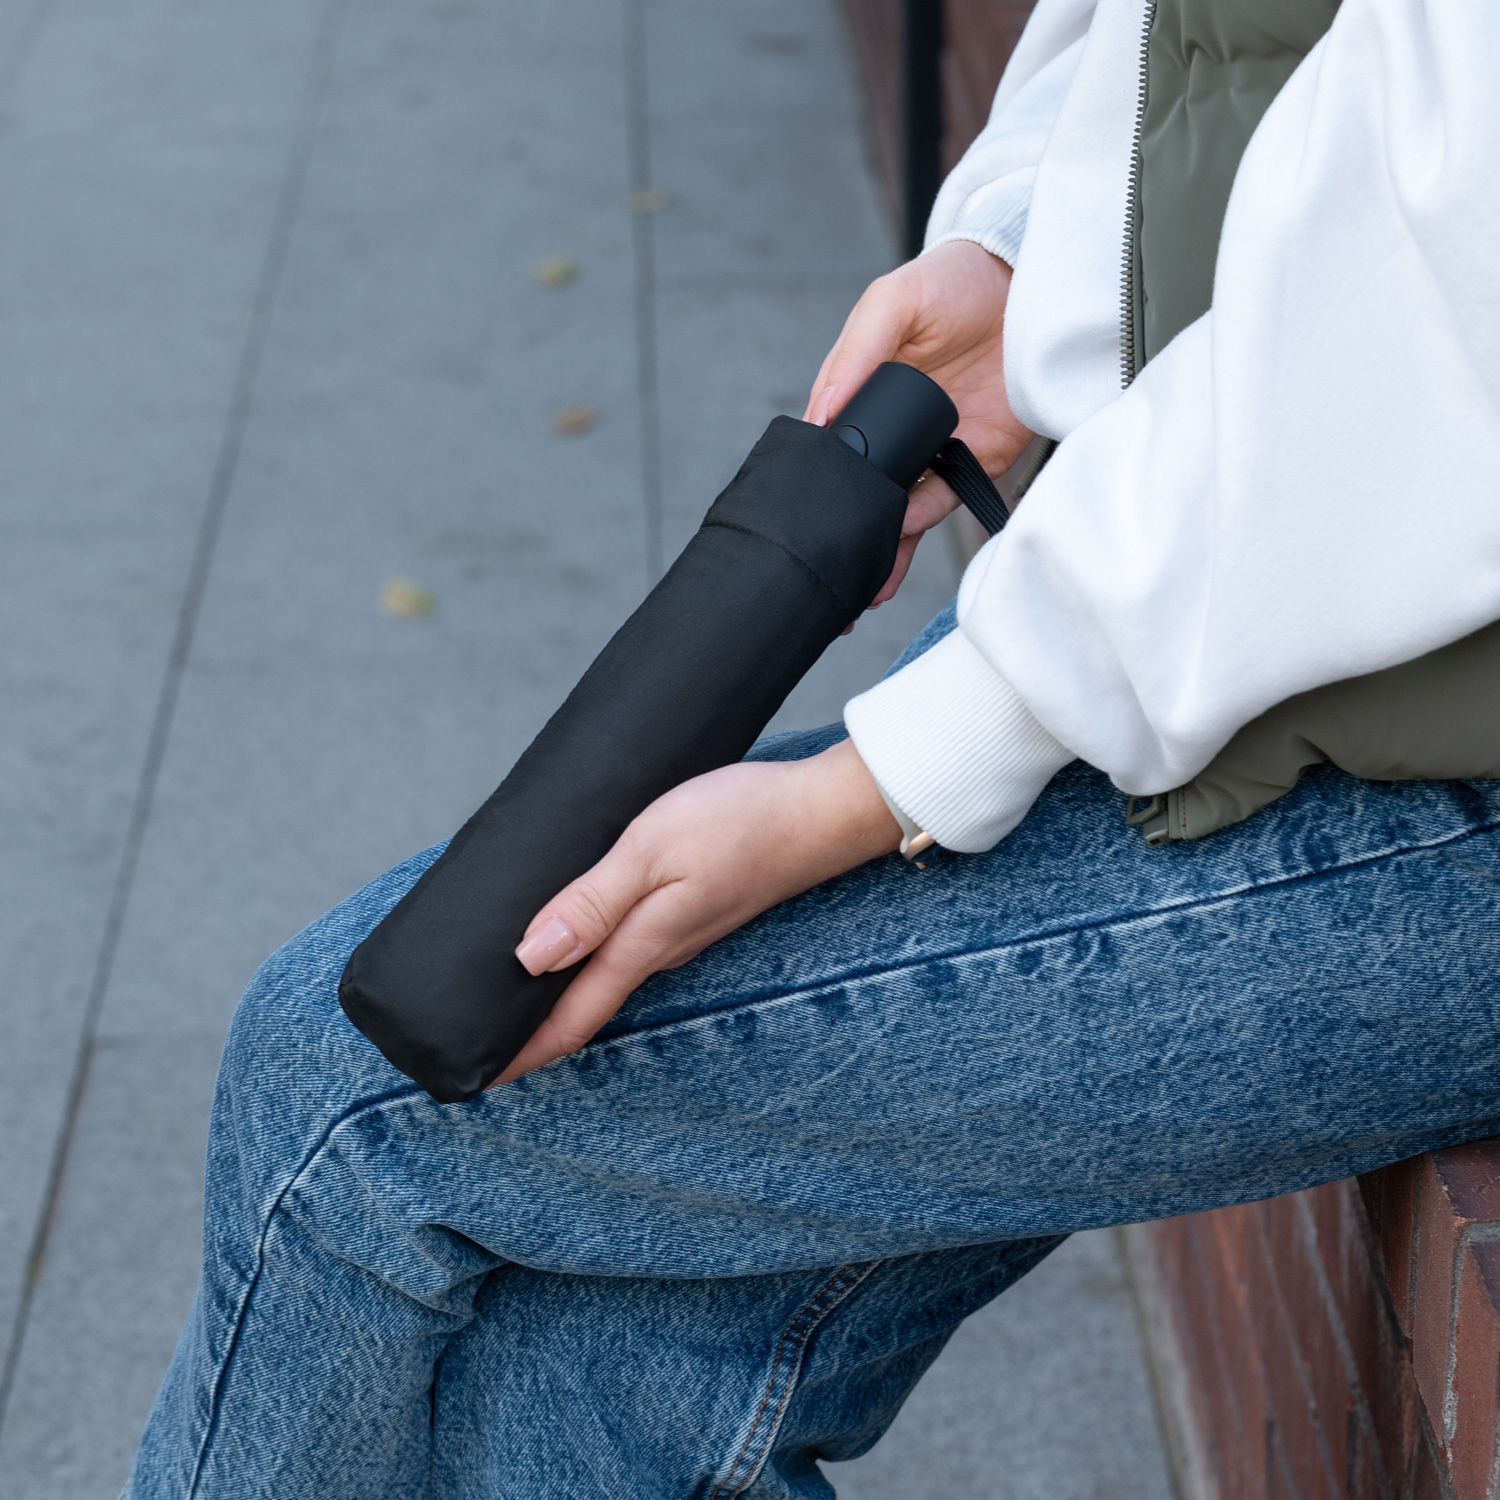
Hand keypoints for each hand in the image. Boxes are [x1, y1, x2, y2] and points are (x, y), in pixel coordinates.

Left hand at [493, 738, 899, 1084]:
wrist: (822, 811)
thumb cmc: (740, 822)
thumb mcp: (652, 850)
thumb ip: (592, 902)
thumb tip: (529, 958)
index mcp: (642, 947)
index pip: (569, 1019)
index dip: (519, 1053)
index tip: (472, 1078)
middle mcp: (659, 952)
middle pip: (583, 1006)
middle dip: (530, 1028)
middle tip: (475, 1036)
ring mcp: (680, 932)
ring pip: (605, 975)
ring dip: (559, 990)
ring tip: (511, 987)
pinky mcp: (693, 906)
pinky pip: (629, 944)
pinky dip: (590, 952)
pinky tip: (576, 931)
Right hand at [805, 240, 1033, 604]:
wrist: (1033, 283)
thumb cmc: (953, 282)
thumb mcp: (892, 304)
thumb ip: (855, 355)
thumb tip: (821, 415)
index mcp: (861, 389)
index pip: (829, 443)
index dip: (813, 477)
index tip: (796, 509)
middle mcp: (893, 426)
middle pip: (861, 486)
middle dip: (843, 526)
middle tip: (822, 562)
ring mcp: (933, 446)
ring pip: (895, 508)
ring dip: (877, 545)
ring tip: (858, 583)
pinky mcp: (975, 459)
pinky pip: (941, 501)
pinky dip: (917, 527)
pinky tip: (894, 545)